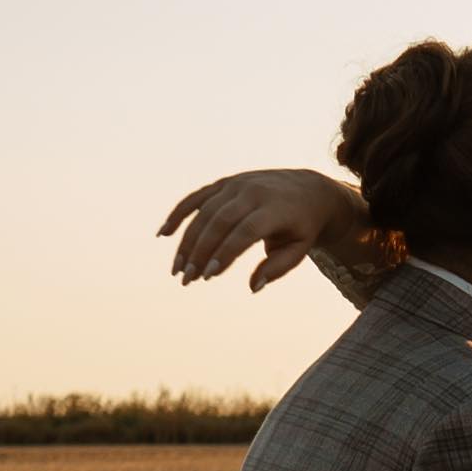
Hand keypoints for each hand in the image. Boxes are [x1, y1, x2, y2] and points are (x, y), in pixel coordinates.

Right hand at [159, 166, 365, 295]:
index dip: (226, 253)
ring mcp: (236, 184)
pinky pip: (196, 198)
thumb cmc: (302, 227)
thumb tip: (252, 287)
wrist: (308, 189)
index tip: (210, 276)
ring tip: (178, 270)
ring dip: (187, 241)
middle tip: (188, 279)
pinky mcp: (224, 183)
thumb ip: (278, 268)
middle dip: (201, 251)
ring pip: (204, 211)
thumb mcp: (299, 249)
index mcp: (275, 208)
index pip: (246, 231)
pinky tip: (164, 235)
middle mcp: (253, 191)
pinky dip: (178, 215)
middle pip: (220, 221)